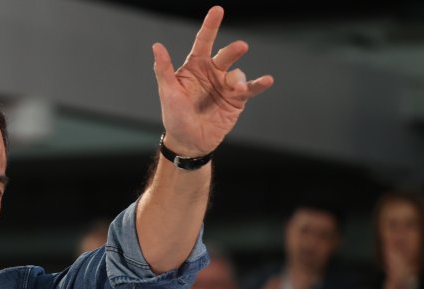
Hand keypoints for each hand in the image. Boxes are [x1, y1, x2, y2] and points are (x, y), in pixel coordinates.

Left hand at [152, 6, 273, 156]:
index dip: (210, 26)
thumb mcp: (168, 92)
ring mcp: (226, 85)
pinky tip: (267, 80)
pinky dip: (258, 84)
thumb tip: (157, 46)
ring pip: (237, 74)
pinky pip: (250, 88)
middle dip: (233, 50)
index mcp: (195, 67)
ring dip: (239, 80)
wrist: (189, 141)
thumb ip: (164, 70)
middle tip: (241, 47)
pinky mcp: (237, 100)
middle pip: (225, 55)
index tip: (218, 10)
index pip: (203, 42)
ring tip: (236, 90)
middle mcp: (212, 72)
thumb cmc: (175, 116)